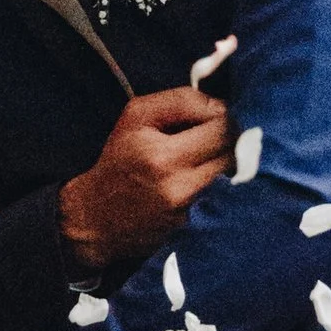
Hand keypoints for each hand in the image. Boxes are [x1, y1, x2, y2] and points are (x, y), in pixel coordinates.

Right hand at [59, 86, 232, 272]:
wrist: (96, 218)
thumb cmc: (119, 159)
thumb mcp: (137, 116)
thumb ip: (181, 101)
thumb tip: (221, 106)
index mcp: (161, 155)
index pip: (221, 127)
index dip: (223, 116)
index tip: (211, 117)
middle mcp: (178, 186)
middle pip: (233, 152)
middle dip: (231, 140)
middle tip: (216, 136)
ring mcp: (187, 212)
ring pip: (233, 176)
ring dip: (227, 163)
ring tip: (208, 158)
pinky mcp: (193, 229)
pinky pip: (224, 199)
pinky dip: (220, 186)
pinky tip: (202, 181)